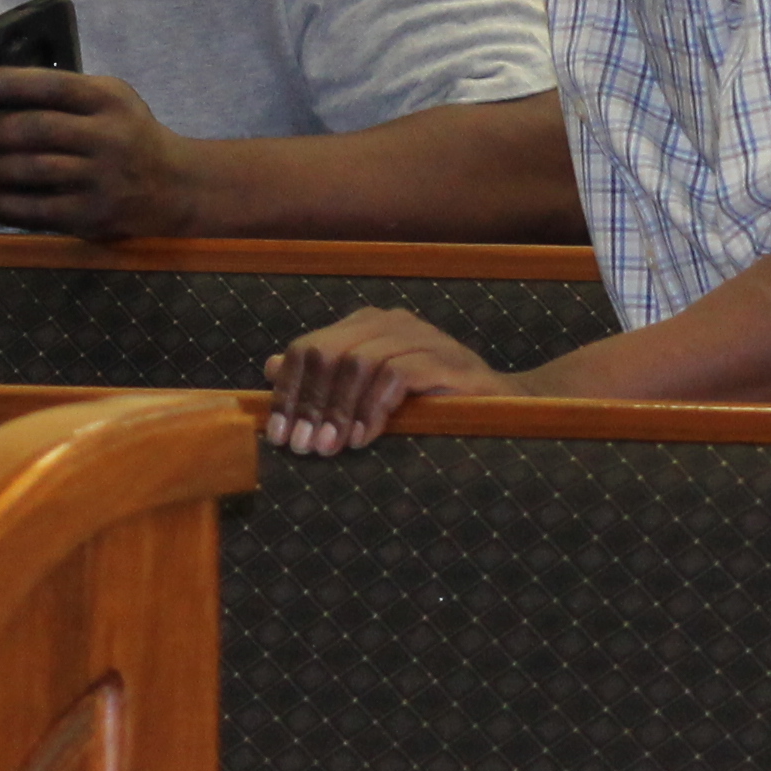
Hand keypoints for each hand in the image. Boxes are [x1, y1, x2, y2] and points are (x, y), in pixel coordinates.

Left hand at [0, 69, 200, 238]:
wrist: (174, 186)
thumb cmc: (128, 135)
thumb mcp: (110, 101)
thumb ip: (62, 94)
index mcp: (109, 100)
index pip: (53, 86)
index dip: (8, 85)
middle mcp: (107, 137)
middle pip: (35, 130)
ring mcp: (100, 179)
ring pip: (30, 171)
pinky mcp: (90, 215)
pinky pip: (34, 210)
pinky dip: (0, 203)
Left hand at [262, 306, 526, 455]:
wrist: (500, 408)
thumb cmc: (429, 403)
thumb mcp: (367, 393)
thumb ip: (322, 379)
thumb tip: (270, 366)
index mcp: (366, 325)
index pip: (307, 348)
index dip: (288, 392)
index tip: (279, 436)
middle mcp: (390, 322)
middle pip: (327, 352)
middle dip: (310, 404)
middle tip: (304, 448)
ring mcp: (421, 336)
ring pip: (358, 362)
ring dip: (339, 410)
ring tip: (333, 448)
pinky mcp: (445, 359)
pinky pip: (396, 375)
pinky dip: (374, 409)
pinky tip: (365, 438)